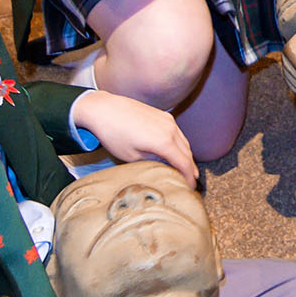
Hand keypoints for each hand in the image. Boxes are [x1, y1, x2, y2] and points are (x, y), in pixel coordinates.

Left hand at [71, 91, 196, 186]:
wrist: (104, 109)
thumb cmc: (114, 134)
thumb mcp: (132, 157)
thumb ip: (152, 163)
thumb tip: (163, 166)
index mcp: (164, 142)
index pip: (184, 163)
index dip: (189, 177)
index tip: (190, 187)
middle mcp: (170, 129)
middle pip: (187, 152)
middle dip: (191, 168)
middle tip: (191, 181)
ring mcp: (168, 120)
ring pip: (184, 141)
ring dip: (187, 155)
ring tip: (187, 168)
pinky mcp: (163, 115)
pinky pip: (177, 132)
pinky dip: (180, 144)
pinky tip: (176, 150)